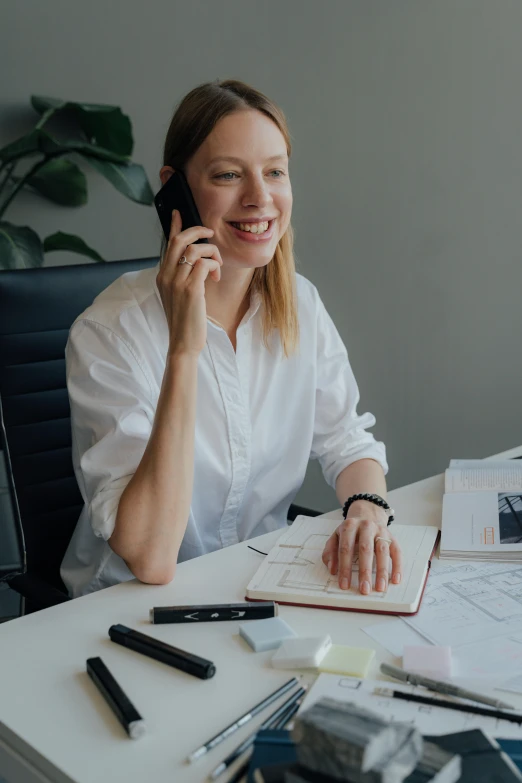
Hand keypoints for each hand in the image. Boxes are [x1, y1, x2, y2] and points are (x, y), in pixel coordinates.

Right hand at [156, 209, 222, 357]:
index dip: (174, 226)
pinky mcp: (190, 289)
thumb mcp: (178, 296)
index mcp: (162, 276)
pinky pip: (204, 264)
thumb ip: (182, 277)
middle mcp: (166, 276)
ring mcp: (177, 282)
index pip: (167, 244)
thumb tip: (197, 261)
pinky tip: (216, 276)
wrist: (183, 343)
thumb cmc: (185, 321)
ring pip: (195, 250)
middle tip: (210, 234)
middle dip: (197, 231)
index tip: (178, 213)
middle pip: (179, 240)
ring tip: (217, 267)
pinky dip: (214, 265)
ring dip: (212, 253)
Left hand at [321, 502, 401, 593]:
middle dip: (364, 571)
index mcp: (349, 526)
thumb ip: (330, 552)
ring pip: (382, 551)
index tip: (344, 585)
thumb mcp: (336, 537)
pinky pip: (397, 552)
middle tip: (364, 589)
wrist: (367, 514)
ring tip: (380, 588)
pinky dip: (397, 566)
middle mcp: (366, 526)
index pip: (346, 548)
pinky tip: (395, 580)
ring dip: (382, 571)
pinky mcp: (392, 537)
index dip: (345, 568)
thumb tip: (332, 569)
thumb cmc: (350, 532)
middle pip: (366, 550)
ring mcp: (381, 531)